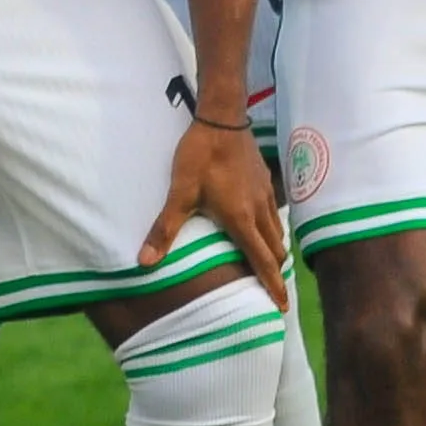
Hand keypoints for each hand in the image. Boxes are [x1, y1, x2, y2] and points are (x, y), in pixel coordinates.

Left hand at [145, 116, 288, 303]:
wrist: (222, 119)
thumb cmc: (200, 156)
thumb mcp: (179, 194)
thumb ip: (164, 230)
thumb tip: (144, 263)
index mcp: (241, 220)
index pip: (262, 261)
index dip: (273, 286)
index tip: (281, 307)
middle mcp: (259, 212)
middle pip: (275, 251)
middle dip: (277, 273)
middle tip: (274, 291)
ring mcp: (266, 196)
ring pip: (277, 233)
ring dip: (275, 252)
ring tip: (269, 265)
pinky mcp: (266, 182)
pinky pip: (274, 215)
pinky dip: (273, 230)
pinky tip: (262, 229)